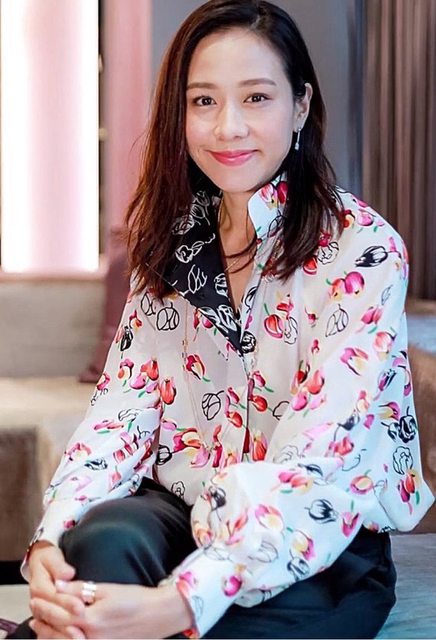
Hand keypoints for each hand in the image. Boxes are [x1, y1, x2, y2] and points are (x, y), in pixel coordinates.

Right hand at [28, 541, 84, 638]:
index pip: (54, 598)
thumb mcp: (52, 557)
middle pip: (53, 615)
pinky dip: (62, 636)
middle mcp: (37, 604)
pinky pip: (51, 632)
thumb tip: (67, 574)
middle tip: (83, 620)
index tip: (80, 605)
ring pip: (52, 627)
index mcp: (38, 588)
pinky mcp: (45, 619)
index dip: (67, 602)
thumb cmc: (48, 560)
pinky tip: (75, 638)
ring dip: (65, 632)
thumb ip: (59, 566)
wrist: (40, 564)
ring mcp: (40, 614)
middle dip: (69, 618)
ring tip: (80, 634)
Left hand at [30, 580, 193, 638]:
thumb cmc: (136, 599)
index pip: (59, 613)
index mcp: (91, 620)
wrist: (158, 616)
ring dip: (49, 634)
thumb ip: (81, 589)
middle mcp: (90, 637)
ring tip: (39, 625)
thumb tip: (58, 584)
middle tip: (33, 610)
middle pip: (58, 630)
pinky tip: (61, 635)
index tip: (35, 597)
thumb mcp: (108, 589)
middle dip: (43, 620)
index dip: (45, 605)